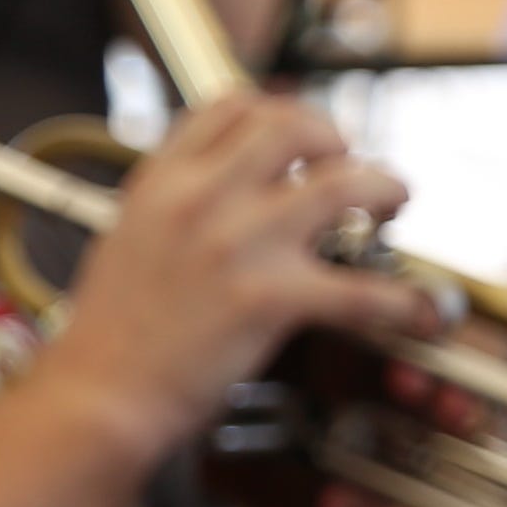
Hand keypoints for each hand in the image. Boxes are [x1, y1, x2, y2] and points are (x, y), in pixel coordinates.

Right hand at [29, 90, 443, 467]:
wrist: (94, 399)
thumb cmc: (105, 338)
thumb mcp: (124, 241)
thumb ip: (171, 206)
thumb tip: (218, 192)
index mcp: (160, 183)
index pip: (230, 106)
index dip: (279, 112)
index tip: (301, 137)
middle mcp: (201, 200)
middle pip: (293, 124)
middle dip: (336, 139)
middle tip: (348, 168)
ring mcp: (239, 245)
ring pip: (346, 182)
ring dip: (385, 186)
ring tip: (392, 204)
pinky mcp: (270, 298)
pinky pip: (361, 289)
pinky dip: (400, 302)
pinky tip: (412, 311)